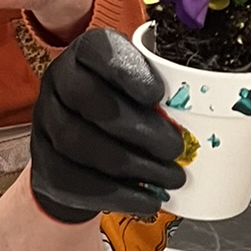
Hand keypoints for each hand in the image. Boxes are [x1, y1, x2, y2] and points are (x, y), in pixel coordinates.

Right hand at [29, 27, 188, 223]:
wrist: (82, 155)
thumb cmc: (123, 111)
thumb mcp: (140, 90)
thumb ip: (161, 94)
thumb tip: (205, 114)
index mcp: (85, 54)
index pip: (97, 51)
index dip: (127, 71)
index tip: (158, 95)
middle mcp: (58, 82)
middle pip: (88, 99)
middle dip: (137, 128)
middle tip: (175, 148)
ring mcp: (45, 124)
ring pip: (79, 143)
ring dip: (131, 165)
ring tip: (170, 178)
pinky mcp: (44, 166)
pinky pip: (75, 181)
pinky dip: (117, 194)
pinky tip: (148, 199)